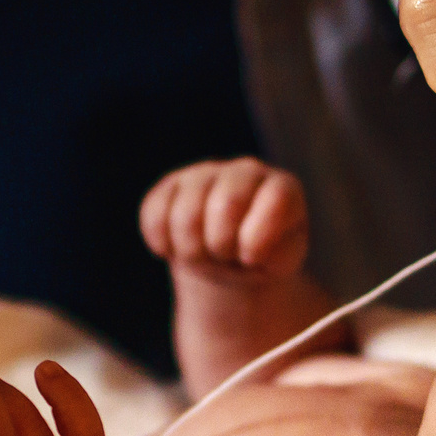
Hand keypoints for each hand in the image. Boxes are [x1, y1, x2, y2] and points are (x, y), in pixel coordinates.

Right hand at [140, 157, 310, 285]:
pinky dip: (164, 244)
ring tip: (203, 257)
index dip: (259, 234)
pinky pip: (155, 216)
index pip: (275, 197)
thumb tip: (251, 249)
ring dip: (192, 251)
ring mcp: (204, 175)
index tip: (251, 259)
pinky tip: (178, 249)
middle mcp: (244, 171)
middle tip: (225, 258)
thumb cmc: (262, 258)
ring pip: (185, 214)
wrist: (229, 256)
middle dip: (222, 245)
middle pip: (226, 204)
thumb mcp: (280, 264)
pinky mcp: (169, 187)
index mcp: (281, 188)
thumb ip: (278, 256)